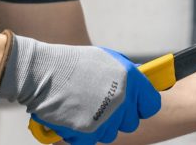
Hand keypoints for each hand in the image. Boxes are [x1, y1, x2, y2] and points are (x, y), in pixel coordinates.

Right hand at [0, 36, 160, 143]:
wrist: (44, 73)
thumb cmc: (73, 63)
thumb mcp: (107, 59)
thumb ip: (127, 73)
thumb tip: (140, 81)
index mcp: (130, 80)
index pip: (151, 105)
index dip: (142, 105)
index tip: (135, 104)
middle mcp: (122, 100)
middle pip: (131, 122)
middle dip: (120, 116)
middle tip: (104, 105)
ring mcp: (106, 118)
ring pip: (112, 133)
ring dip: (101, 124)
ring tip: (85, 107)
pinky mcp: (88, 133)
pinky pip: (92, 140)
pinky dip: (83, 133)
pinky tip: (75, 116)